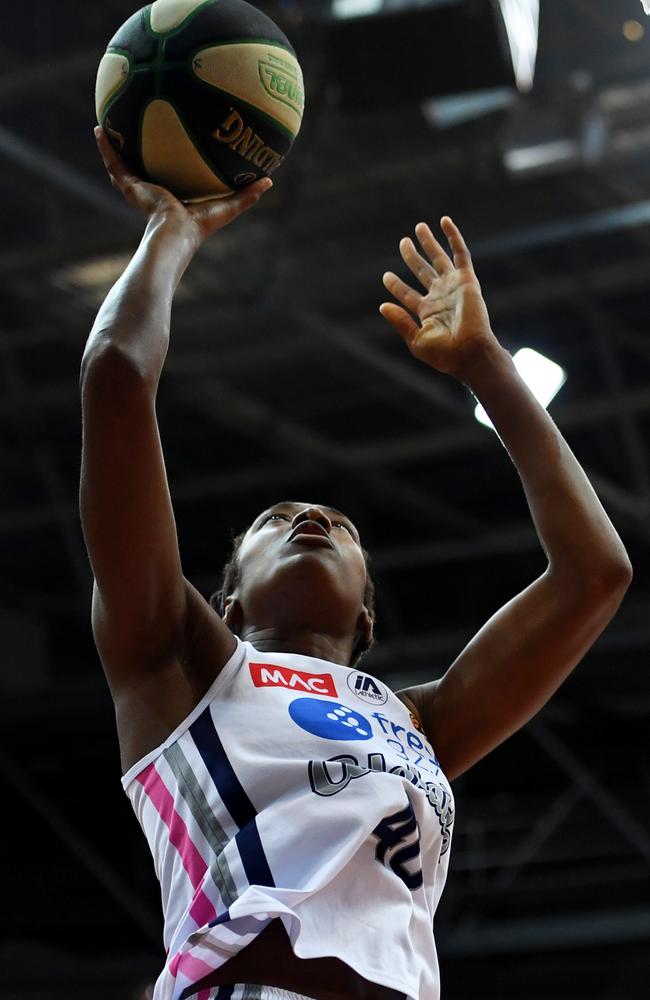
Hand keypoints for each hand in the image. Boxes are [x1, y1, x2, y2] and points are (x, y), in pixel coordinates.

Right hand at [94, 126, 271, 246]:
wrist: (175, 234)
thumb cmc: (200, 226)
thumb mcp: (227, 205)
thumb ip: (247, 195)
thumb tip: (270, 181)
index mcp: (174, 197)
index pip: (171, 178)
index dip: (173, 164)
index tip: (173, 147)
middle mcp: (153, 192)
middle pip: (145, 168)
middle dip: (142, 151)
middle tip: (139, 129)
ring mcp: (138, 189)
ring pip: (123, 164)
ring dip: (116, 146)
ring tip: (108, 123)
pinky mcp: (129, 186)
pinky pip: (114, 162)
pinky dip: (105, 147)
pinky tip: (99, 128)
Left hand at [380, 217, 497, 378]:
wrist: (468, 352)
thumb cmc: (444, 354)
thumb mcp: (416, 340)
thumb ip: (400, 321)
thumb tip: (382, 305)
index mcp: (427, 313)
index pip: (408, 294)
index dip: (396, 285)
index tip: (386, 276)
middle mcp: (440, 297)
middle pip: (423, 271)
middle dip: (412, 257)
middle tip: (403, 242)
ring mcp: (453, 287)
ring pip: (439, 259)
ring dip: (429, 243)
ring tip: (419, 227)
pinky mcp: (466, 280)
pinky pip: (460, 254)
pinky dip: (453, 237)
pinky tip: (444, 221)